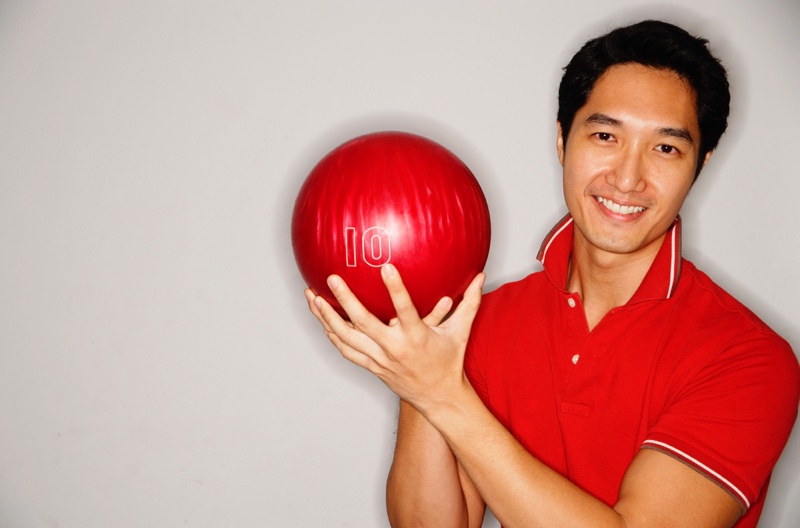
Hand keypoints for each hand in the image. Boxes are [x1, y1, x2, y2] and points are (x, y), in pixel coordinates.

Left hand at [304, 264, 484, 412]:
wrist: (438, 398)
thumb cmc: (449, 362)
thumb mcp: (461, 332)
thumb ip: (469, 303)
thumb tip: (481, 276)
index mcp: (417, 338)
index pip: (405, 310)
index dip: (395, 289)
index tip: (386, 267)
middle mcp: (395, 349)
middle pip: (364, 324)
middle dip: (345, 301)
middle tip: (332, 278)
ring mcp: (380, 360)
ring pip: (346, 338)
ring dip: (327, 317)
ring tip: (312, 297)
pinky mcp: (372, 367)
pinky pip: (346, 350)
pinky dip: (332, 335)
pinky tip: (321, 319)